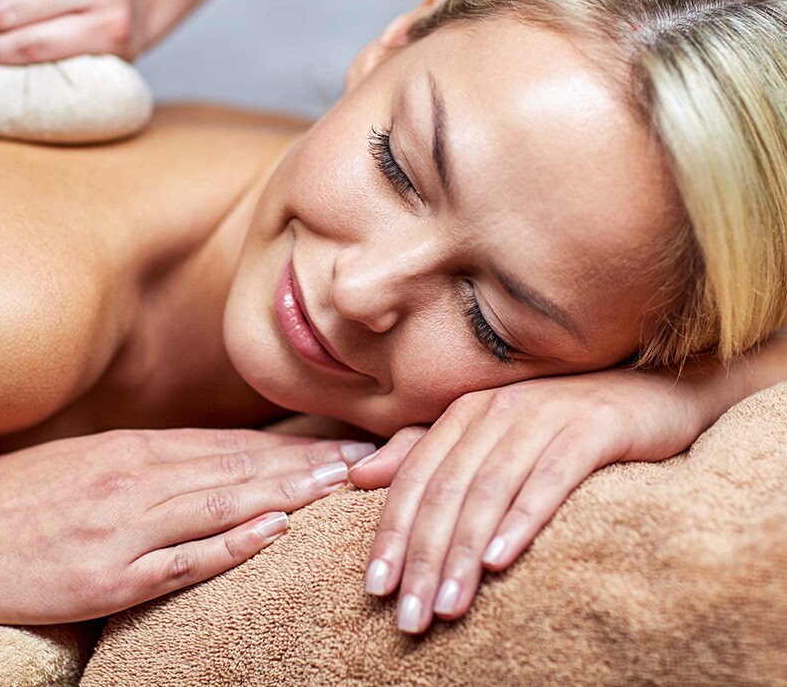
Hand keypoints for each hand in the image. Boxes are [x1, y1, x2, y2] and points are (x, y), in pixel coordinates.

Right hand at [0, 427, 374, 623]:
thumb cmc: (16, 498)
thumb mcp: (89, 464)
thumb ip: (151, 462)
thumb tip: (211, 462)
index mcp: (134, 452)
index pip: (229, 445)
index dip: (289, 446)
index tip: (339, 444)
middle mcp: (136, 480)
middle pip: (238, 468)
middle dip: (306, 465)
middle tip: (367, 460)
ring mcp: (122, 528)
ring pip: (220, 503)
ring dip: (285, 494)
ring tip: (340, 487)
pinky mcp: (103, 578)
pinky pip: (178, 561)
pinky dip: (229, 546)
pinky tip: (271, 533)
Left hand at [348, 367, 715, 632]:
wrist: (652, 394)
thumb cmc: (564, 425)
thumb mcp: (491, 437)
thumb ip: (427, 451)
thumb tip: (359, 474)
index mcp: (466, 412)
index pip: (415, 476)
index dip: (391, 531)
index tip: (374, 588)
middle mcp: (497, 408)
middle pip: (446, 488)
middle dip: (423, 557)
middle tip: (408, 617)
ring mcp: (545, 415)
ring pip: (489, 489)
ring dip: (463, 551)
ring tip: (447, 607)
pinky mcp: (593, 427)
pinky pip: (549, 477)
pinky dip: (521, 518)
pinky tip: (499, 559)